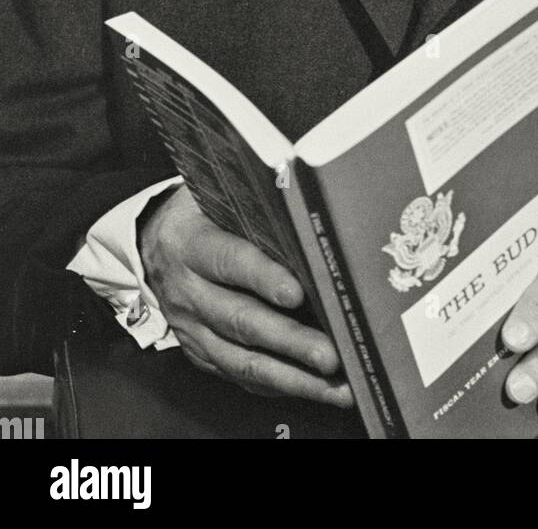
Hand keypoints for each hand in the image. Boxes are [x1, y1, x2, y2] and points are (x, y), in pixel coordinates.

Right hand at [140, 184, 352, 405]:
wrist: (153, 245)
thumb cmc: (199, 215)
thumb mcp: (215, 198)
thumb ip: (254, 210)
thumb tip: (306, 220)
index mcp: (192, 244)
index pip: (229, 261)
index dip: (263, 277)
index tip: (297, 293)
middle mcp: (189, 292)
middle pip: (241, 320)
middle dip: (289, 341)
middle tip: (329, 353)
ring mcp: (192, 329)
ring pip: (242, 360)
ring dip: (291, 377)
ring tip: (334, 386)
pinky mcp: (200, 353)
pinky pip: (239, 374)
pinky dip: (277, 385)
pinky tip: (311, 388)